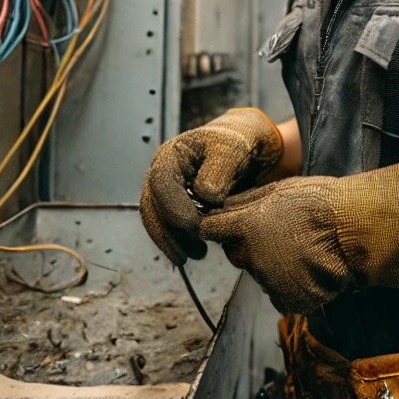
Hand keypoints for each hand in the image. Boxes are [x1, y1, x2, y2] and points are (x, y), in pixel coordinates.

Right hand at [140, 108, 282, 265]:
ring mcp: (168, 189)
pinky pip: (172, 225)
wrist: (246, 146)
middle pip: (152, 206)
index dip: (173, 207)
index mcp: (172, 154)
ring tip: (197, 255)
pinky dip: (182, 240)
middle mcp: (163, 172)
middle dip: (167, 233)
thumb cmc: (239, 143)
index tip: (193, 227)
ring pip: (159, 219)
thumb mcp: (234, 150)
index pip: (162, 183)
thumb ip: (219, 171)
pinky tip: (199, 250)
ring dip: (173, 241)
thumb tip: (204, 198)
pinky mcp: (178, 204)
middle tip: (187, 255)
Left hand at [199, 160, 398, 313]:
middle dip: (247, 246)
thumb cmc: (319, 201)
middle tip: (278, 234)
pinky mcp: (288, 301)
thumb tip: (219, 206)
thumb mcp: (279, 190)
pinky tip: (308, 269)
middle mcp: (251, 256)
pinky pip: (280, 294)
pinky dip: (290, 286)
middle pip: (235, 254)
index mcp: (246, 226)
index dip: (215, 226)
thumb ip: (245, 202)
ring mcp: (269, 282)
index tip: (222, 225)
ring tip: (300, 250)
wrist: (353, 228)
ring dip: (271, 265)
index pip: (210, 229)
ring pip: (259, 274)